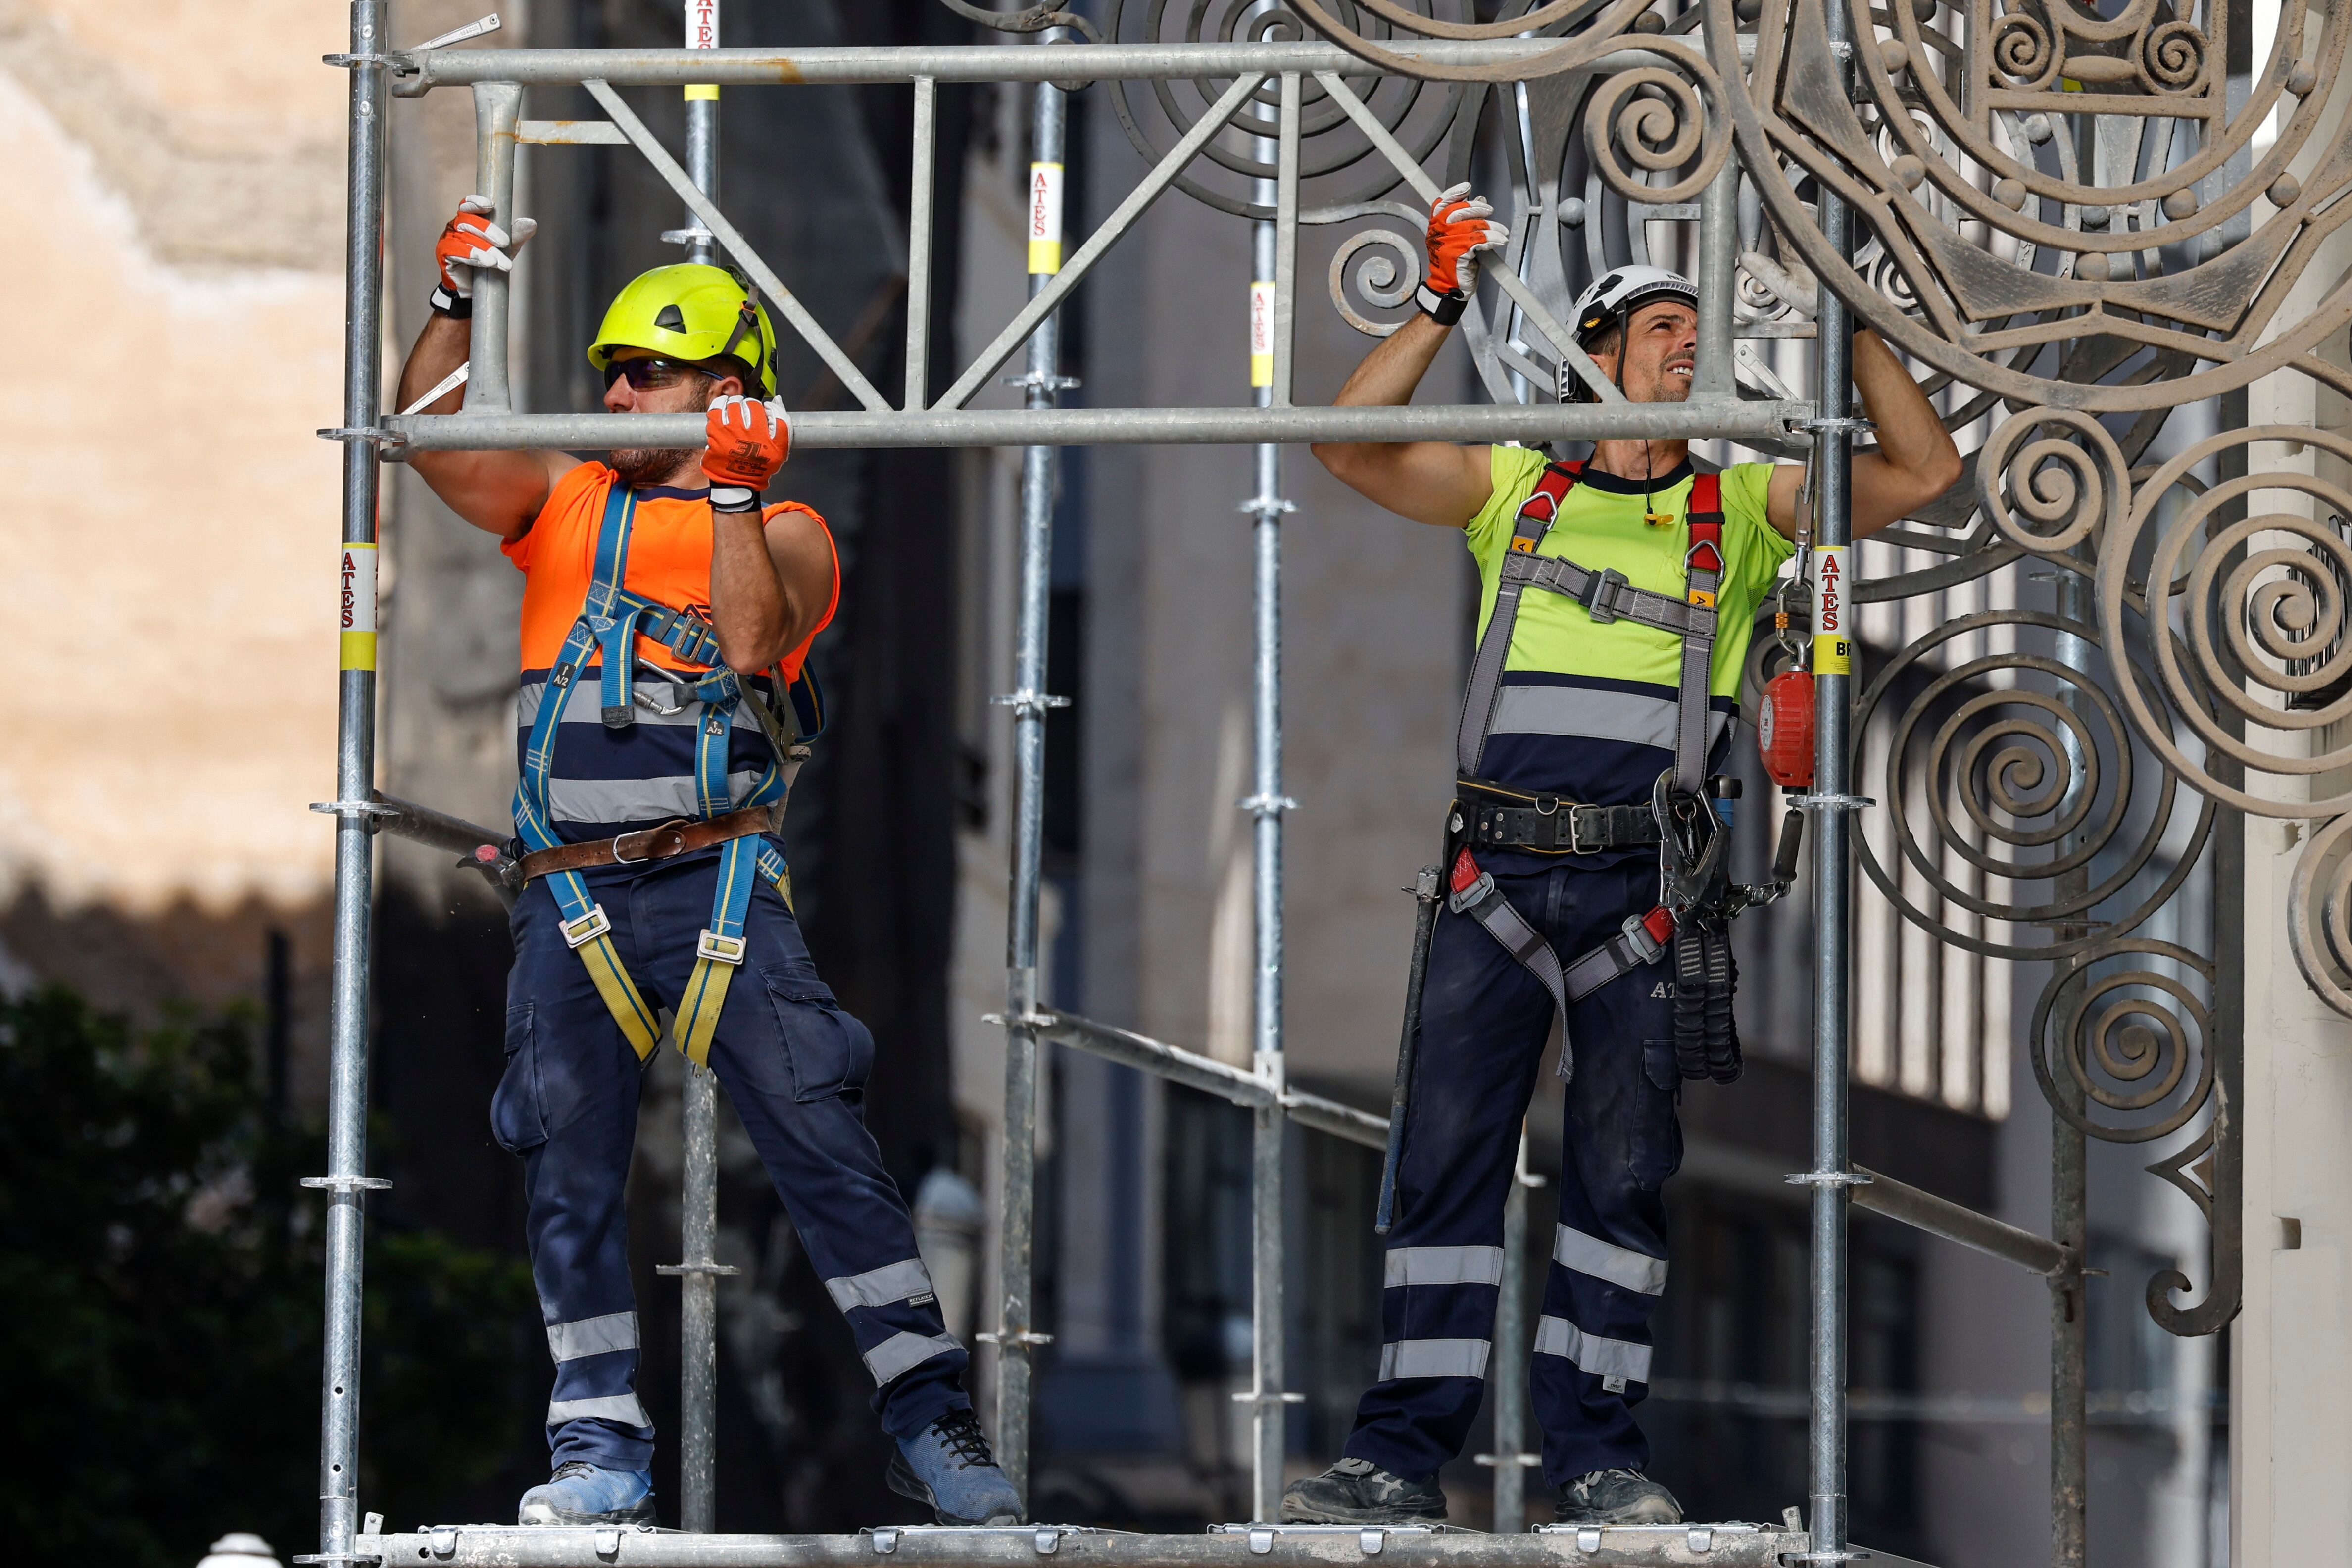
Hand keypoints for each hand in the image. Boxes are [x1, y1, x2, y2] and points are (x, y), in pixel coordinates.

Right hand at [433, 194, 536, 299]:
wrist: (475, 290)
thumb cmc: (489, 264)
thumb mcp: (507, 248)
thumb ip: (516, 235)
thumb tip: (531, 222)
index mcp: (468, 220)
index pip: (467, 205)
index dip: (475, 202)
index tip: (490, 205)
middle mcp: (455, 227)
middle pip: (469, 221)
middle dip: (489, 231)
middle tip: (505, 243)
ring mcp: (448, 240)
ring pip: (466, 238)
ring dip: (487, 250)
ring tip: (504, 264)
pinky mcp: (444, 255)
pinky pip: (457, 251)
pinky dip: (474, 256)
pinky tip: (488, 262)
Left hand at [702, 396, 791, 510]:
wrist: (738, 482)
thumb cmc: (760, 465)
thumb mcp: (780, 449)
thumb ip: (782, 423)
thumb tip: (777, 400)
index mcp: (763, 435)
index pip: (762, 408)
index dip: (762, 406)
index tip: (760, 411)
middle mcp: (744, 431)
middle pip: (745, 404)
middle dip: (746, 404)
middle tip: (745, 409)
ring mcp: (727, 431)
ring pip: (729, 405)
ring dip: (732, 403)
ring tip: (733, 407)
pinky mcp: (714, 433)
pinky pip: (714, 411)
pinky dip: (718, 406)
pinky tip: (721, 408)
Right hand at [1422, 182, 1508, 298]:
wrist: (1448, 288)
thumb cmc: (1453, 265)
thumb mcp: (1457, 239)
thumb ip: (1466, 220)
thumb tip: (1479, 201)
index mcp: (1435, 227)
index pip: (1441, 204)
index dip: (1454, 193)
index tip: (1467, 188)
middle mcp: (1438, 233)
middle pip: (1459, 211)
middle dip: (1478, 208)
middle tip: (1490, 211)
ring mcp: (1447, 243)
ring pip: (1473, 226)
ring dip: (1492, 227)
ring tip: (1502, 231)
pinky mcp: (1458, 254)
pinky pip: (1479, 241)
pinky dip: (1492, 239)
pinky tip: (1499, 240)